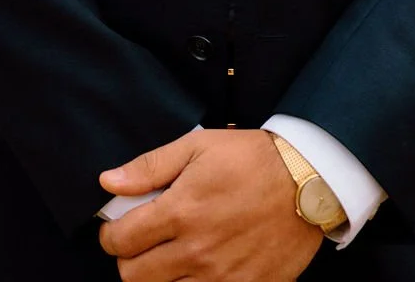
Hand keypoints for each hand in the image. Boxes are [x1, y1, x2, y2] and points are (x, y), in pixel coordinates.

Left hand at [98, 128, 322, 281]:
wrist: (307, 182)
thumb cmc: (251, 159)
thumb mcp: (197, 147)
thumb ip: (149, 167)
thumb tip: (107, 181)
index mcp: (180, 212)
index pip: (121, 241)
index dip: (110, 234)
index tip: (117, 227)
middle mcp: (196, 251)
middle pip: (134, 277)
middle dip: (129, 259)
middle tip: (142, 242)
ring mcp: (220, 278)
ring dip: (160, 275)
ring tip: (172, 251)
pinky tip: (200, 266)